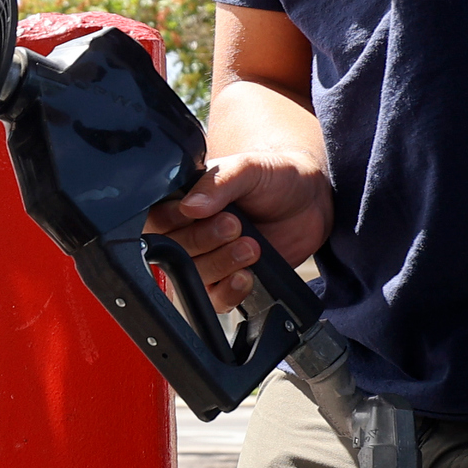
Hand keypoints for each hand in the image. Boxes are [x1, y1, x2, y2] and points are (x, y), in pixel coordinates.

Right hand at [146, 149, 331, 310]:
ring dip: (221, 264)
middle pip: (173, 251)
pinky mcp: (227, 282)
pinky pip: (215, 299)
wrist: (310, 201)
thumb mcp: (248, 168)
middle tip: (234, 225)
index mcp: (182, 200)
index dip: (174, 221)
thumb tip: (189, 205)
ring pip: (193, 276)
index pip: (157, 219)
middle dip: (204, 241)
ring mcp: (207, 259)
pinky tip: (246, 275)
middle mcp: (189, 231)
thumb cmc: (275, 177)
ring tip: (251, 246)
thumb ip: (218, 182)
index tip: (200, 212)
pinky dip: (229, 291)